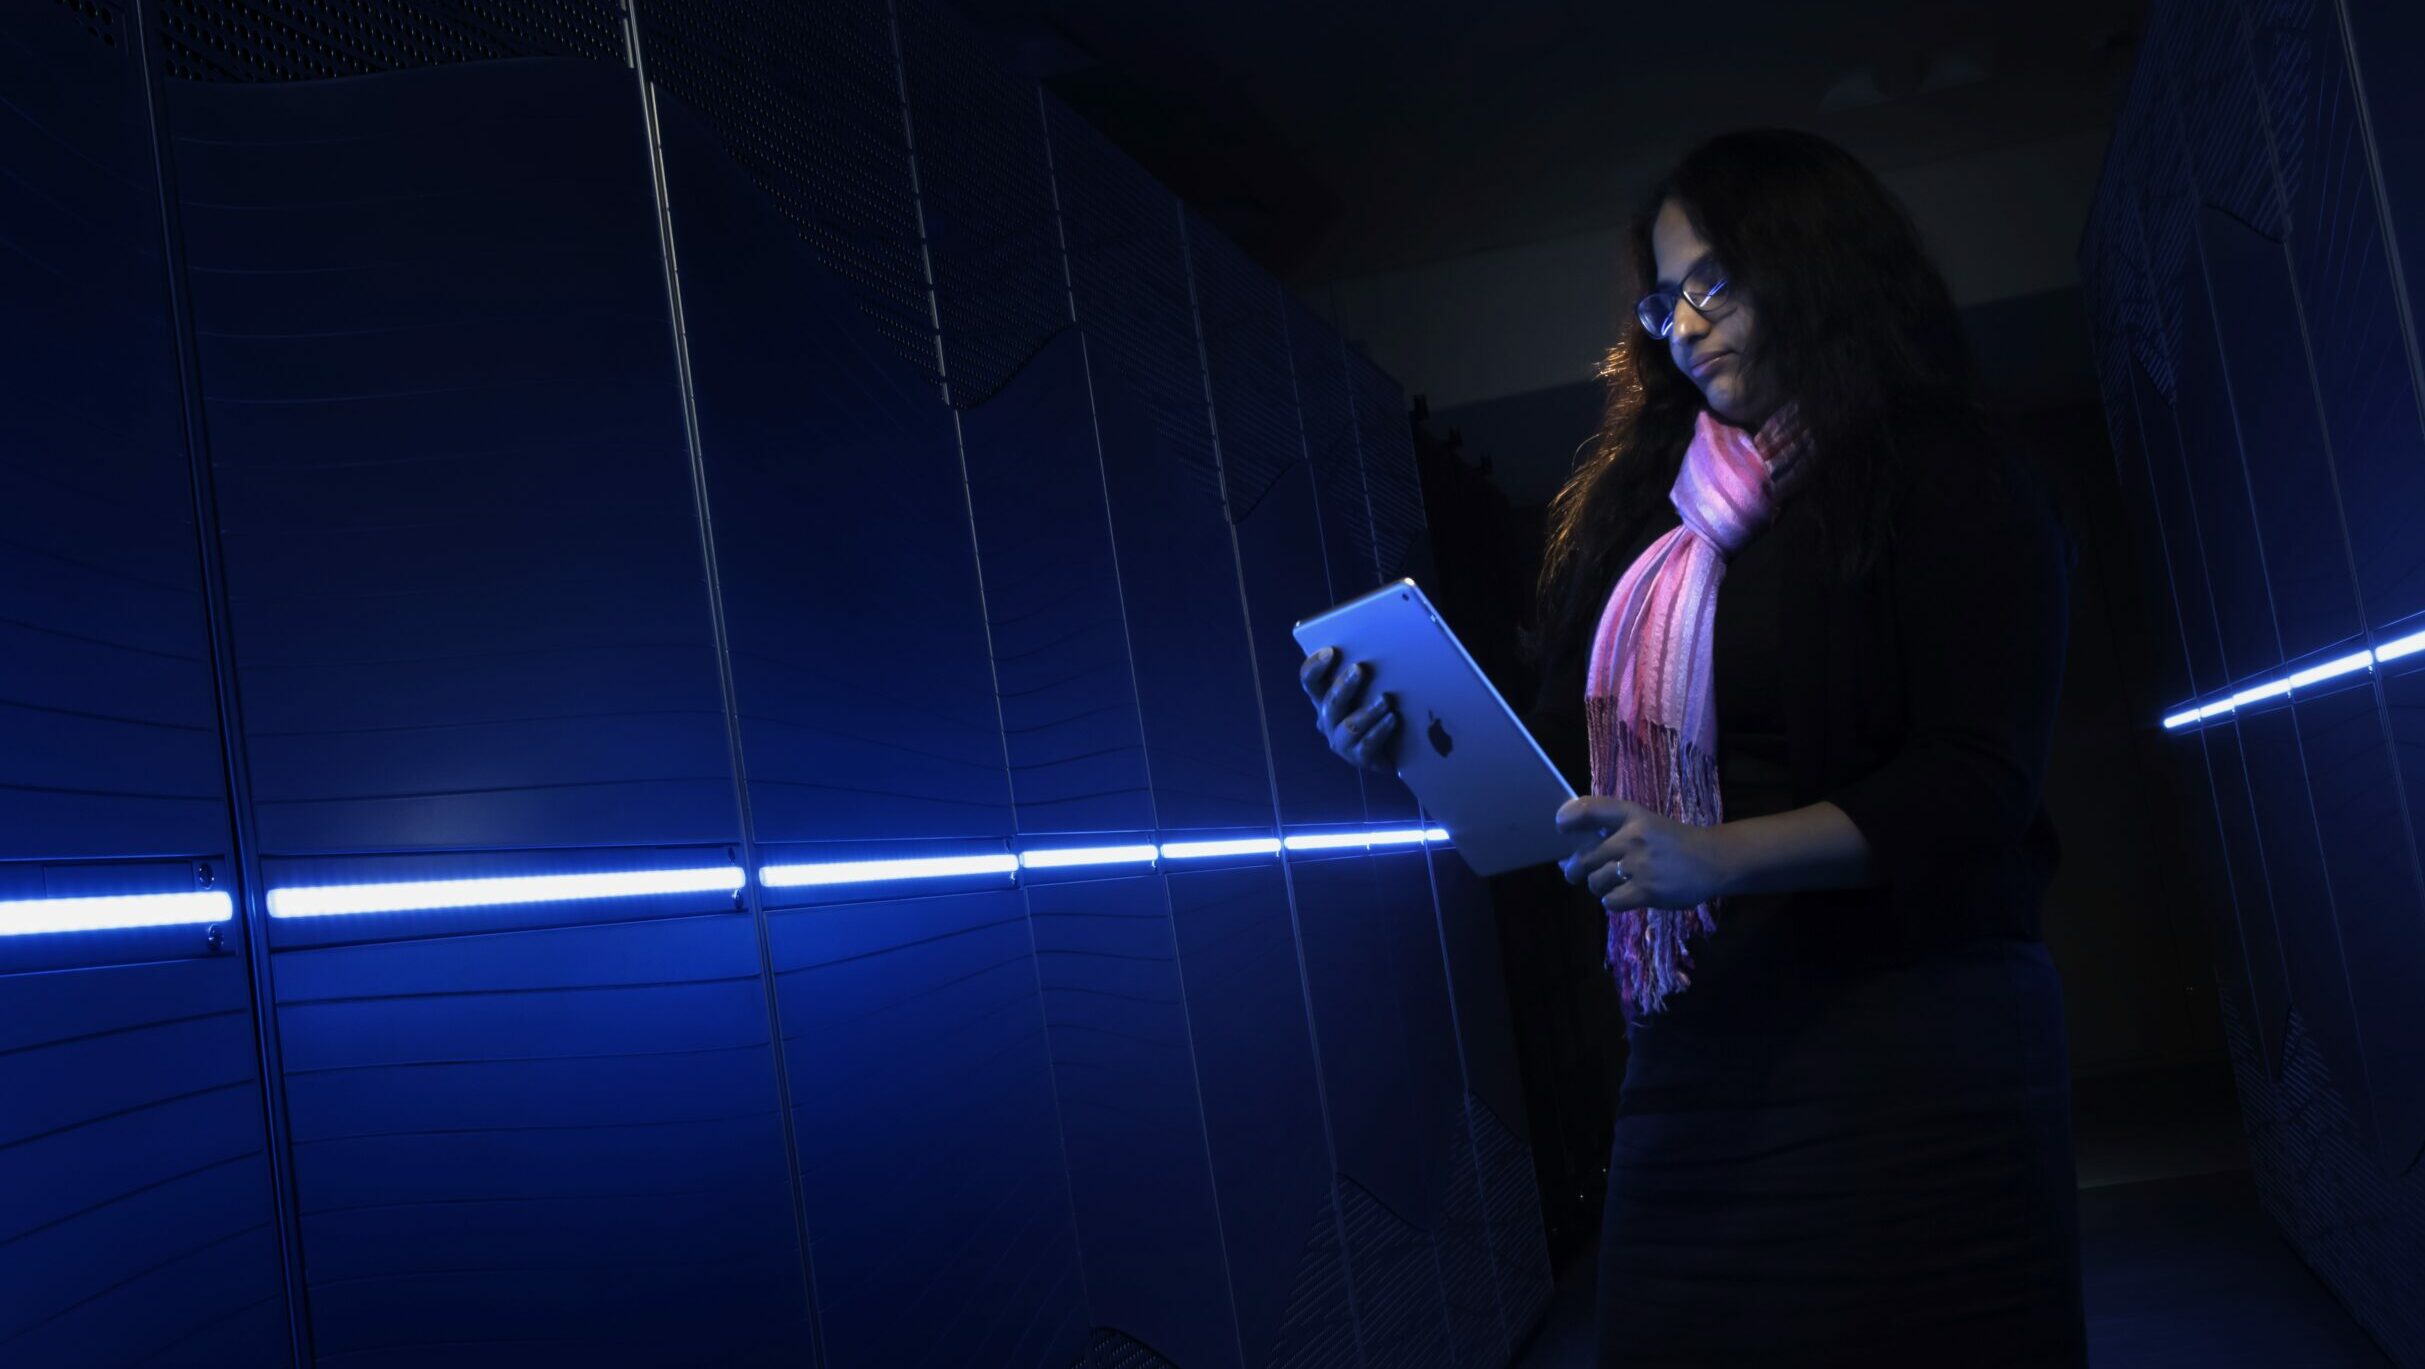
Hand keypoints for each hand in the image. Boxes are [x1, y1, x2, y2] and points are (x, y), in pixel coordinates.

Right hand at [1298, 646, 1397, 772]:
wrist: (1400, 748)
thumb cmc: (1382, 707)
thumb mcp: (1372, 686)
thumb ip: (1369, 669)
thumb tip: (1383, 640)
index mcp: (1325, 698)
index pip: (1310, 681)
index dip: (1315, 666)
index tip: (1330, 652)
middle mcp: (1328, 720)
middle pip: (1329, 702)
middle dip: (1343, 685)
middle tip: (1360, 669)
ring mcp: (1342, 741)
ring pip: (1349, 725)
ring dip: (1367, 711)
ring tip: (1386, 699)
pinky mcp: (1359, 758)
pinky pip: (1367, 744)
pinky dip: (1380, 729)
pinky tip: (1393, 718)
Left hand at [1555, 796, 1731, 913]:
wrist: (1712, 861)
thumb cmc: (1672, 843)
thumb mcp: (1646, 824)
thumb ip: (1612, 833)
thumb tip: (1568, 855)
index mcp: (1632, 815)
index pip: (1591, 809)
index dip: (1569, 818)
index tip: (1559, 828)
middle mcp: (1633, 837)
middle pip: (1585, 856)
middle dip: (1574, 868)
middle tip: (1573, 873)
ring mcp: (1639, 865)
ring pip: (1595, 881)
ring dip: (1597, 886)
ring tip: (1610, 885)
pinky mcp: (1646, 891)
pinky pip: (1611, 901)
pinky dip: (1613, 902)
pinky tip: (1623, 897)